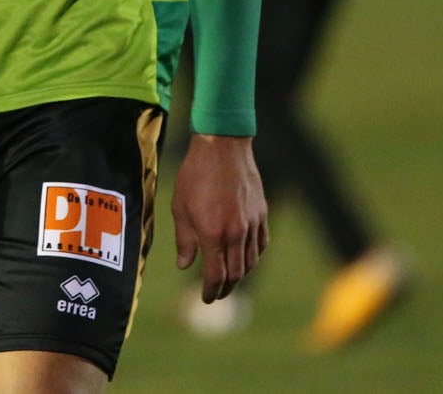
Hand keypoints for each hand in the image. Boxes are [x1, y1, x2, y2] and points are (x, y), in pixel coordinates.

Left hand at [173, 134, 267, 302]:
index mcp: (213, 234)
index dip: (212, 291)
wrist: (222, 146)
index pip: (216, 275)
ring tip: (230, 279)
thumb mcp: (180, 207)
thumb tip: (185, 265)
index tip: (207, 298)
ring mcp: (252, 224)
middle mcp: (236, 233)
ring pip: (251, 261)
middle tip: (218, 294)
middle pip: (236, 273)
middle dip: (226, 288)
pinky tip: (246, 258)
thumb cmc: (195, 175)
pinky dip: (254, 257)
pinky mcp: (262, 213)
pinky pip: (261, 244)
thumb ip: (185, 240)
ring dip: (240, 275)